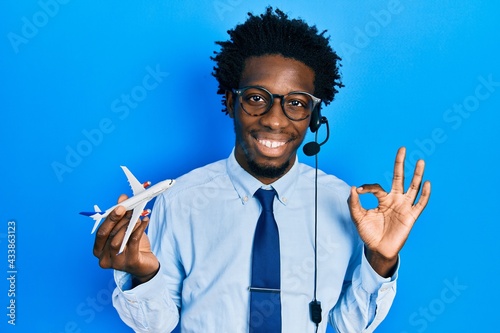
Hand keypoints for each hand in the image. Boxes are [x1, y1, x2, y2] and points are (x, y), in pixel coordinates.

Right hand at [93, 194, 159, 283]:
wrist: (145, 265)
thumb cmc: (132, 247)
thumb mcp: (125, 230)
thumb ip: (122, 214)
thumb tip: (122, 198)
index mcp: (98, 250)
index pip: (100, 232)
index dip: (109, 218)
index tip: (119, 206)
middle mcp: (104, 258)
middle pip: (108, 236)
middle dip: (118, 220)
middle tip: (128, 208)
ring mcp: (116, 263)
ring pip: (119, 240)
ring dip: (129, 225)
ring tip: (138, 216)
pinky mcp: (130, 263)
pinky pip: (133, 243)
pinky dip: (139, 229)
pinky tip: (145, 221)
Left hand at [348, 147, 430, 276]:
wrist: (378, 250)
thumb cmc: (369, 233)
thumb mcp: (358, 217)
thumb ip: (354, 203)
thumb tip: (352, 188)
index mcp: (382, 199)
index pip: (377, 187)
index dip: (367, 187)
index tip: (359, 191)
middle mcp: (395, 200)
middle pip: (399, 178)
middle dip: (400, 164)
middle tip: (402, 149)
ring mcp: (404, 207)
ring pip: (412, 187)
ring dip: (417, 174)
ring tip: (420, 161)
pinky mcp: (411, 216)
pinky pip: (420, 204)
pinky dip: (424, 194)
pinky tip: (427, 183)